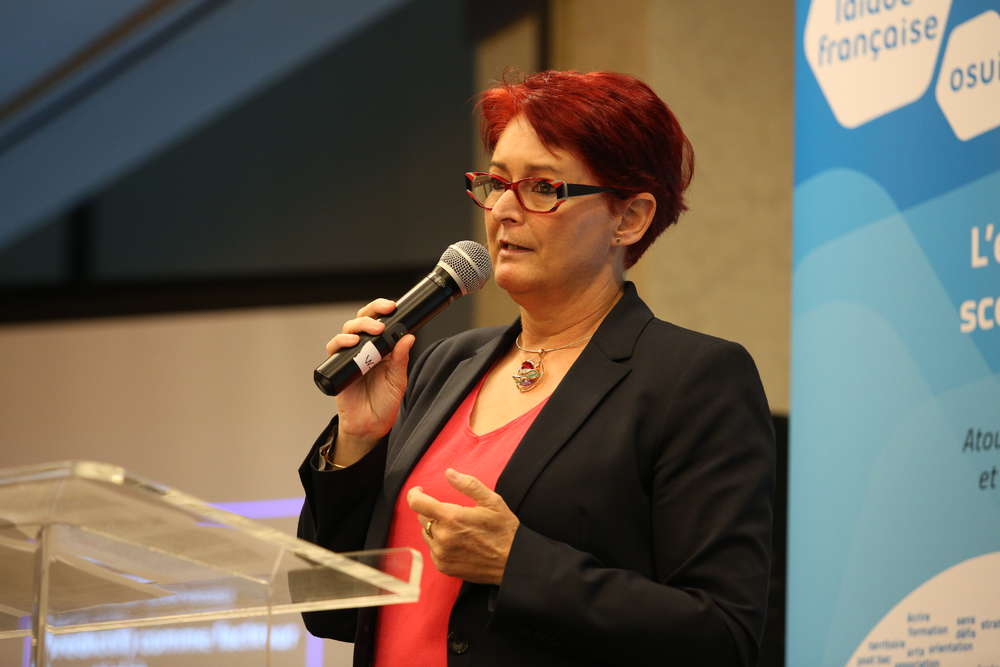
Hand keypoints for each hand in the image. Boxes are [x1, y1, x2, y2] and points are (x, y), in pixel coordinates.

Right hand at [325, 299, 415, 463]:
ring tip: (372, 332)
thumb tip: (409, 337)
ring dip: (358, 326)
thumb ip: (401, 359)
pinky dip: (340, 342)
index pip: (380, 321)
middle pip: (362, 320)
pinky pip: (334, 349)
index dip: (382, 310)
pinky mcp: (338, 367)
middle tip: (383, 321)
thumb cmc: (385, 403)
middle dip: (371, 314)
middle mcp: (365, 349)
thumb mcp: (398, 380)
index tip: (392, 306)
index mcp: (382, 348)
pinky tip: (351, 342)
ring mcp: (350, 356)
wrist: (370, 426)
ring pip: (348, 330)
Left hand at [407, 469, 519, 585]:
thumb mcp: (492, 501)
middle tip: (453, 512)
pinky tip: (458, 542)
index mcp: (452, 518)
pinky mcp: (444, 566)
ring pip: (427, 533)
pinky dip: (440, 543)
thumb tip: (449, 473)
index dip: (415, 493)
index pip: (417, 503)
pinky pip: (432, 549)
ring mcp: (442, 554)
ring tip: (457, 529)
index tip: (420, 490)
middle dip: (433, 511)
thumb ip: (468, 484)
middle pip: (423, 518)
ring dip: (436, 527)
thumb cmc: (504, 530)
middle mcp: (443, 537)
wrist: (513, 562)